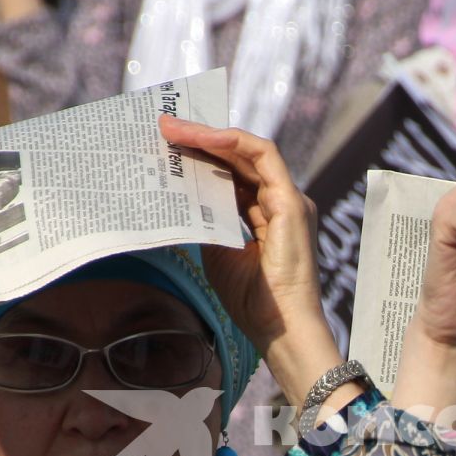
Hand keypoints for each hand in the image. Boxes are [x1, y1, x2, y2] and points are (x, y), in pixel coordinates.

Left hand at [158, 115, 326, 357]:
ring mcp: (288, 199)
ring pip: (248, 151)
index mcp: (265, 214)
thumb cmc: (252, 300)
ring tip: (174, 129)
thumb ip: (207, 221)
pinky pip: (264, 156)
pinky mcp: (292, 202)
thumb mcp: (218, 251)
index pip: (232, 174)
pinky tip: (204, 138)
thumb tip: (181, 196)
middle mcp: (279, 201)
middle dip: (199, 139)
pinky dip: (234, 142)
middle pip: (237, 158)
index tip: (168, 145)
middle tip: (163, 127)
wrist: (277, 327)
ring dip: (210, 136)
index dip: (202, 155)